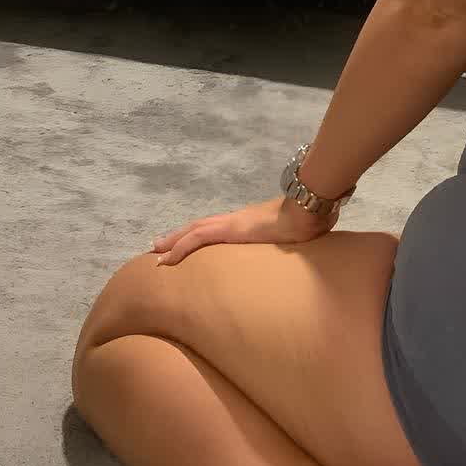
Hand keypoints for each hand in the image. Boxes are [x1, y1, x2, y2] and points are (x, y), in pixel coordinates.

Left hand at [151, 196, 333, 266]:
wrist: (309, 208)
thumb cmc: (308, 221)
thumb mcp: (295, 238)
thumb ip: (291, 245)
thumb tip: (298, 257)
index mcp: (249, 224)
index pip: (218, 229)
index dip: (199, 235)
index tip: (185, 245)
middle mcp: (236, 220)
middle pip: (200, 227)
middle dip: (179, 236)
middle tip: (159, 246)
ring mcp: (232, 222)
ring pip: (194, 230)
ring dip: (174, 241)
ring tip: (156, 251)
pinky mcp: (230, 229)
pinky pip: (198, 238)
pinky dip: (180, 246)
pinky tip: (167, 256)